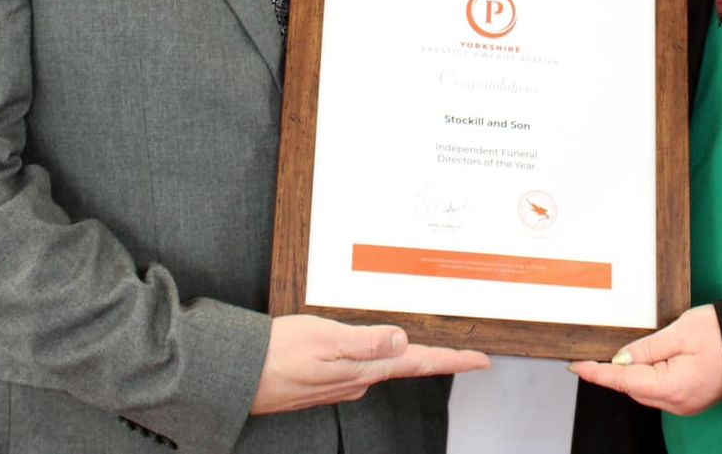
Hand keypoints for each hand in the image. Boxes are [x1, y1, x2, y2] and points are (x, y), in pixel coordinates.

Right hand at [249, 314, 490, 413]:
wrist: (239, 377)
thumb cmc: (277, 354)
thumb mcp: (325, 338)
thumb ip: (366, 341)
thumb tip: (402, 340)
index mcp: (363, 368)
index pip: (418, 363)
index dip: (452, 360)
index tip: (482, 361)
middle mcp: (357, 380)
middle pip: (407, 366)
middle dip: (436, 359)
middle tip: (466, 355)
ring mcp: (341, 383)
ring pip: (383, 366)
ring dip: (408, 358)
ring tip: (432, 350)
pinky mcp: (325, 382)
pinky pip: (361, 367)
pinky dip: (377, 357)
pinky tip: (377, 349)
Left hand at [569, 305, 721, 415]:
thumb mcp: (680, 332)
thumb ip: (646, 348)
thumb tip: (621, 359)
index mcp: (673, 387)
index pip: (624, 381)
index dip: (598, 373)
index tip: (577, 366)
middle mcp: (678, 402)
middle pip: (633, 388)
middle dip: (614, 372)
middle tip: (594, 354)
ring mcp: (685, 404)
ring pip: (645, 390)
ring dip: (632, 374)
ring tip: (623, 354)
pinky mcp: (691, 399)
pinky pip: (660, 390)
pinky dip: (647, 378)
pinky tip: (645, 362)